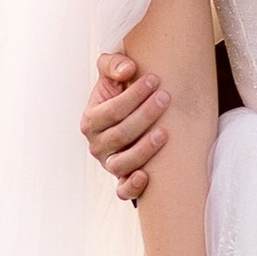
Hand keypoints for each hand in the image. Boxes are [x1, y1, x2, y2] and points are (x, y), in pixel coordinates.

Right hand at [82, 50, 168, 202]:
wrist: (133, 110)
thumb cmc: (123, 91)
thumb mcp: (112, 72)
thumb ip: (114, 64)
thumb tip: (127, 70)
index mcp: (91, 120)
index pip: (111, 110)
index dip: (133, 95)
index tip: (155, 79)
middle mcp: (97, 145)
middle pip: (120, 135)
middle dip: (145, 115)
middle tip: (166, 97)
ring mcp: (109, 164)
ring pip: (122, 163)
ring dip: (144, 149)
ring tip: (165, 132)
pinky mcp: (122, 179)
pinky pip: (123, 191)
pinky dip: (132, 186)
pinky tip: (146, 176)